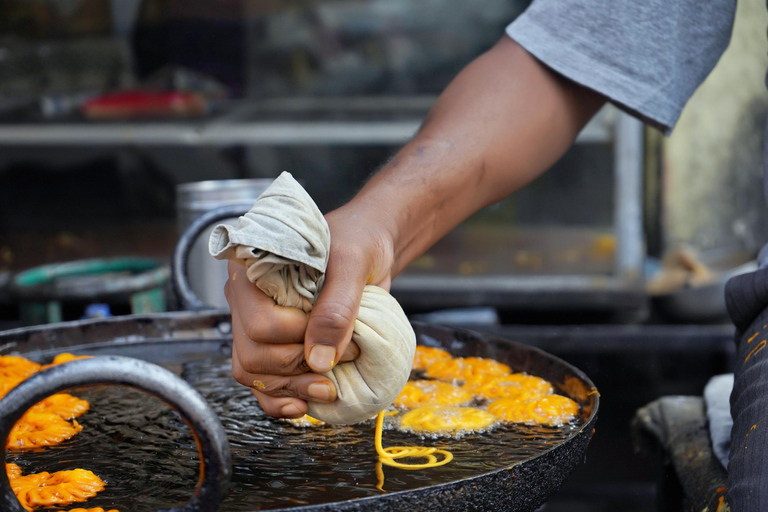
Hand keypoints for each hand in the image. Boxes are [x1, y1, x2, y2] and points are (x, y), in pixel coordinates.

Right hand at [224, 207, 394, 418]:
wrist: (368, 248)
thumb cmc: (357, 243)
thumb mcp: (353, 265)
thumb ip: (337, 308)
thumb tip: (318, 359)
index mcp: (253, 271)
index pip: (256, 323)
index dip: (296, 338)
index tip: (340, 336)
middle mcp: (247, 300)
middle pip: (252, 355)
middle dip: (296, 369)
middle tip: (339, 365)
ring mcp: (257, 325)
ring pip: (252, 374)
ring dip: (289, 390)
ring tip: (327, 391)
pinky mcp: (275, 344)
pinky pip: (261, 384)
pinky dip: (280, 401)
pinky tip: (303, 406)